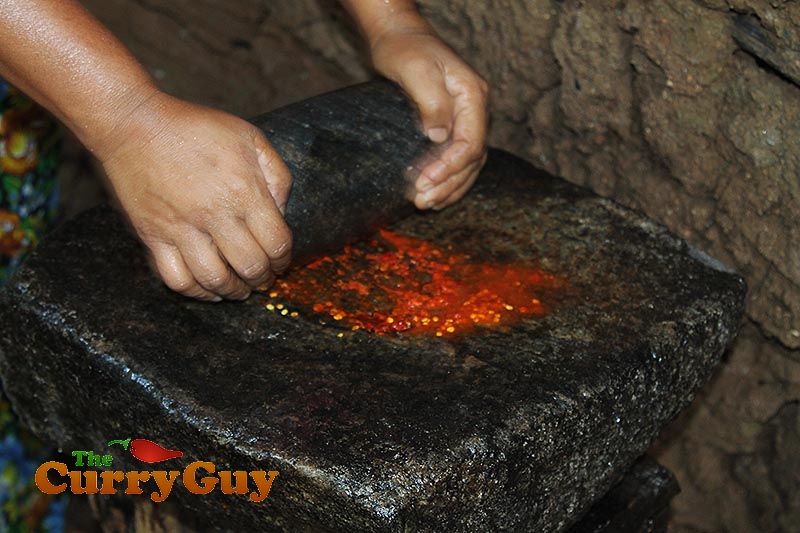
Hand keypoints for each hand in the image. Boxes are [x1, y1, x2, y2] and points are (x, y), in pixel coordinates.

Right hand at [96, 91, 292, 300]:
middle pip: (250, 267)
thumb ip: (276, 175)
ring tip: (240, 290)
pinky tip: (208, 289)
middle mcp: (215, 215)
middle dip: (263, 279)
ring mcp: (181, 229)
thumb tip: (282, 213)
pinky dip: (196, 292)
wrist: (135, 124)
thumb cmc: (197, 128)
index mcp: (243, 192)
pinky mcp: (153, 237)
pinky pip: (176, 279)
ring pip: (215, 279)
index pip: (276, 243)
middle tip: (264, 280)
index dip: (283, 260)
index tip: (281, 263)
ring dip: (234, 291)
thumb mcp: (250, 138)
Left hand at [371, 28, 488, 209]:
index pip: (471, 143)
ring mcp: (467, 119)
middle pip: (472, 159)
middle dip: (447, 184)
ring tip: (424, 203)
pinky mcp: (453, 126)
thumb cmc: (405, 49)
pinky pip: (459, 160)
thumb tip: (440, 136)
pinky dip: (449, 181)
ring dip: (449, 188)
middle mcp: (475, 110)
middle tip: (421, 201)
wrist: (400, 37)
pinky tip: (435, 195)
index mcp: (472, 95)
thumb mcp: (416, 69)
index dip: (449, 167)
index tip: (424, 182)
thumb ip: (431, 101)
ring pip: (468, 164)